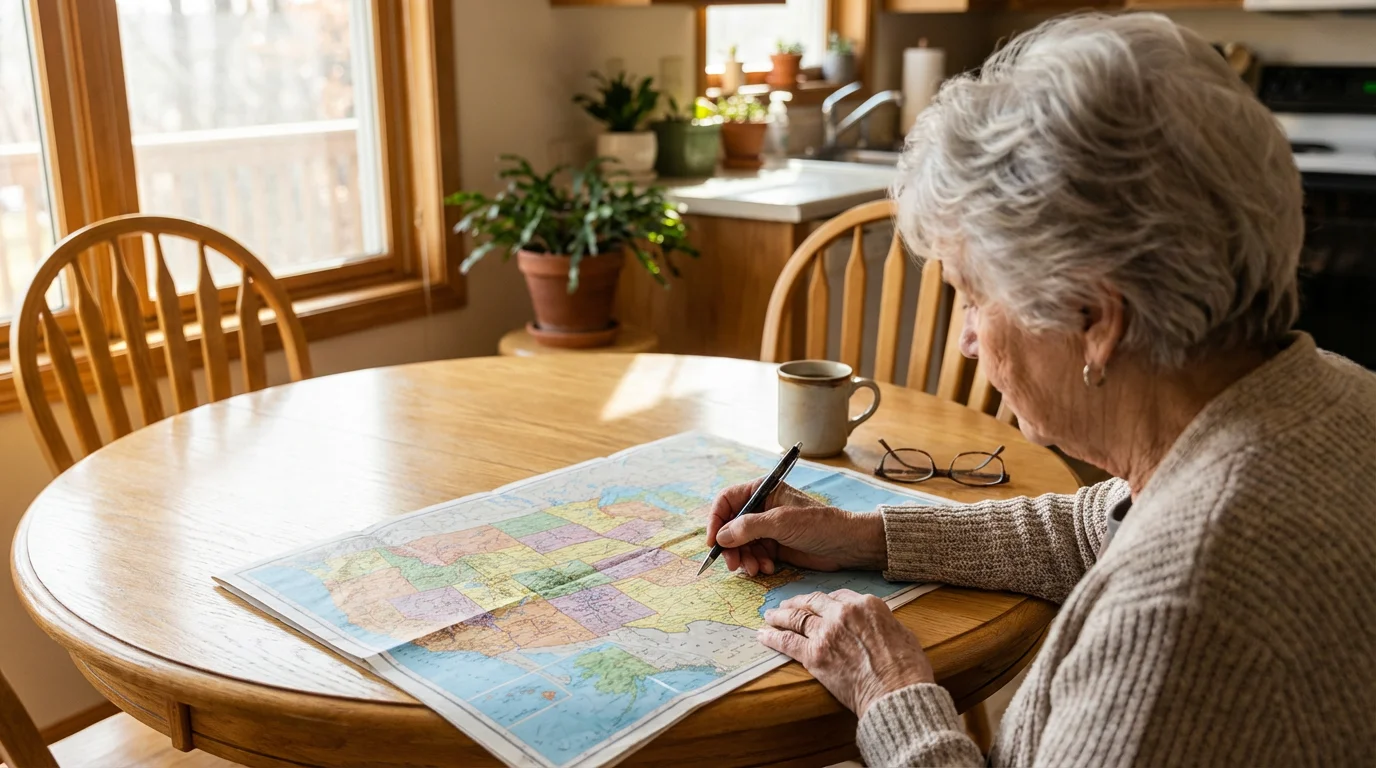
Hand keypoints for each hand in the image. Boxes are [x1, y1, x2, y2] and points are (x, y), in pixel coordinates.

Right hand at [706, 481, 885, 575]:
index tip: (713, 542)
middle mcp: (761, 507)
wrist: (846, 545)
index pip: (727, 500)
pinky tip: (768, 568)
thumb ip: (749, 527)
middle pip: (730, 525)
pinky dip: (756, 563)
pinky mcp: (774, 545)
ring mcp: (767, 527)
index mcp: (762, 490)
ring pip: (740, 543)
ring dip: (744, 558)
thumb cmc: (819, 525)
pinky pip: (753, 554)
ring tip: (756, 569)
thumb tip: (721, 536)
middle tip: (733, 565)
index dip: (716, 520)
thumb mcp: (782, 522)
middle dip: (730, 546)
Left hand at [760, 588, 934, 717]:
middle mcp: (843, 613)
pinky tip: (763, 635)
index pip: (837, 596)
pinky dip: (773, 637)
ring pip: (796, 619)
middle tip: (786, 605)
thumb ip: (882, 623)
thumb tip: (875, 627)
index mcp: (866, 604)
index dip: (824, 600)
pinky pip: (788, 642)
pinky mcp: (815, 655)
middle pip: (812, 602)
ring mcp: (826, 633)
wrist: (897, 692)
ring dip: (779, 616)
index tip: (815, 603)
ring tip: (769, 616)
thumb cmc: (907, 668)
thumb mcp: (901, 633)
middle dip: (797, 603)